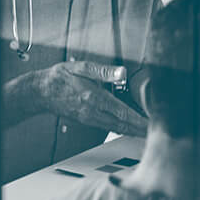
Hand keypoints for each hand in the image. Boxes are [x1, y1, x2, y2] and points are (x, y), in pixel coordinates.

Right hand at [34, 61, 149, 135]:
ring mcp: (90, 119)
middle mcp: (93, 112)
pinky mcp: (88, 121)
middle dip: (141, 129)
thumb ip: (103, 71)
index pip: (122, 112)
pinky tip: (132, 128)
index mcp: (94, 98)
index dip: (139, 119)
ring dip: (134, 131)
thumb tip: (122, 72)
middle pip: (123, 124)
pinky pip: (109, 127)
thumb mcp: (81, 67)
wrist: (41, 92)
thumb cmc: (60, 78)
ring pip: (117, 128)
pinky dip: (123, 129)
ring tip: (149, 132)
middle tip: (158, 132)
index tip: (152, 123)